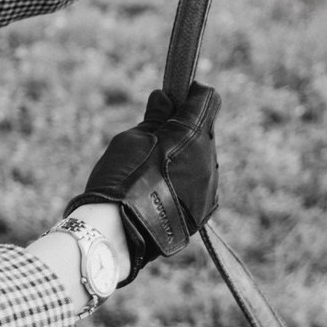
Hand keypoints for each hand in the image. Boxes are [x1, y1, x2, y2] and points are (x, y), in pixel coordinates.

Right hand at [65, 83, 219, 281]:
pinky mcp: (203, 211)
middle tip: (157, 131)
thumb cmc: (120, 179)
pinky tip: (162, 185)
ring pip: (203, 158)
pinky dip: (186, 178)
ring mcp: (208, 189)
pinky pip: (200, 184)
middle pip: (205, 129)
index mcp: (191, 135)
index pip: (207, 99)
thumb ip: (155, 118)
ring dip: (187, 154)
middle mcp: (208, 161)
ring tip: (155, 164)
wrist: (117, 234)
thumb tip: (166, 98)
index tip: (175, 94)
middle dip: (186, 125)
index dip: (191, 92)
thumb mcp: (132, 139)